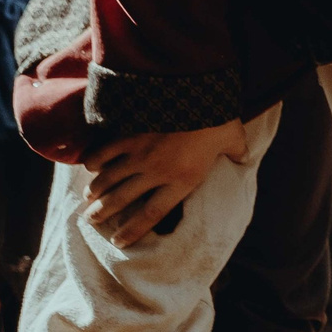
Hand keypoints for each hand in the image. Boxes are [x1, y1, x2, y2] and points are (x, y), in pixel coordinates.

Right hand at [83, 122, 247, 246]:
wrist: (197, 90)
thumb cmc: (219, 119)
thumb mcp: (235, 140)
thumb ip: (236, 154)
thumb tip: (243, 159)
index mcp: (182, 180)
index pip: (152, 215)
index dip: (133, 230)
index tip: (119, 241)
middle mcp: (157, 172)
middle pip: (122, 200)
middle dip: (103, 213)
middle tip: (90, 220)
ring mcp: (141, 153)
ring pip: (110, 179)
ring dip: (96, 191)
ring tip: (88, 200)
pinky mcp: (130, 133)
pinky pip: (106, 151)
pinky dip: (95, 160)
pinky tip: (89, 167)